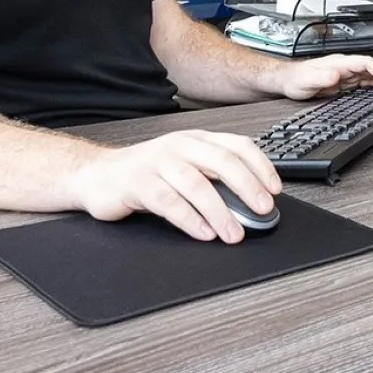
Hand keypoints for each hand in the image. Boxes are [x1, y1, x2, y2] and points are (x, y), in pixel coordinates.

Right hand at [70, 130, 279, 242]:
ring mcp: (157, 162)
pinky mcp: (137, 183)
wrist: (97, 175)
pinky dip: (190, 219)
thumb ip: (214, 178)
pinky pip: (168, 202)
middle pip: (221, 162)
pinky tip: (204, 233)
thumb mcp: (184, 167)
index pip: (237, 145)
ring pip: (196, 184)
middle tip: (263, 209)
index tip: (275, 189)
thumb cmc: (147, 174)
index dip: (260, 166)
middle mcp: (179, 146)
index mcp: (196, 139)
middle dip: (247, 187)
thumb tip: (253, 203)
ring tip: (234, 233)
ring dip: (220, 211)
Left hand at [276, 54, 372, 100]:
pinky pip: (367, 81)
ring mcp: (346, 73)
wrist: (286, 81)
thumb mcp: (306, 80)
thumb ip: (321, 77)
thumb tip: (337, 75)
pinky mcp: (345, 82)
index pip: (366, 63)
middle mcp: (345, 66)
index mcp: (339, 64)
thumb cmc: (295, 80)